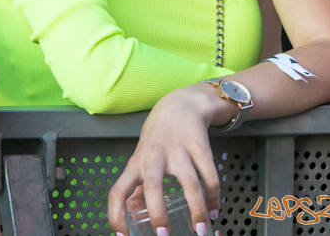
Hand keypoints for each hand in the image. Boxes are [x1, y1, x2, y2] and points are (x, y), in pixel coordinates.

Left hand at [106, 83, 228, 234]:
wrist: (180, 106)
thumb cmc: (156, 138)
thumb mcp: (140, 158)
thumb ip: (136, 185)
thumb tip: (130, 211)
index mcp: (136, 164)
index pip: (118, 190)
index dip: (116, 214)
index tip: (122, 235)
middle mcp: (154, 158)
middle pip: (152, 186)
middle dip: (158, 212)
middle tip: (164, 235)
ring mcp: (178, 152)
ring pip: (189, 184)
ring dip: (196, 210)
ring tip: (201, 231)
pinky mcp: (200, 148)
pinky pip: (209, 178)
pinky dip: (214, 198)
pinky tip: (214, 213)